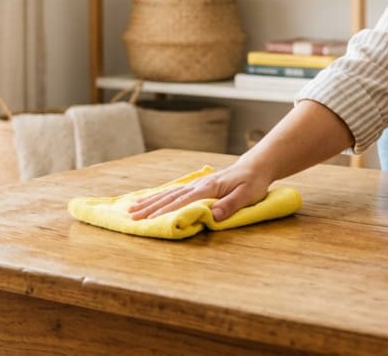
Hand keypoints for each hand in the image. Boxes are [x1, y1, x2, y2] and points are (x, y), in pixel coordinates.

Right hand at [128, 160, 271, 222]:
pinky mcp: (196, 186)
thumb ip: (230, 205)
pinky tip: (147, 200)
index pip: (183, 201)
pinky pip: (173, 192)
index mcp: (208, 188)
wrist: (255, 167)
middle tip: (131, 218)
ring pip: (168, 194)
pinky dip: (158, 197)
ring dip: (150, 203)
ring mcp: (195, 185)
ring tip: (132, 210)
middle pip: (170, 198)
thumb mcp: (247, 195)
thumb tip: (212, 215)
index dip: (166, 211)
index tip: (150, 220)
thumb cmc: (252, 182)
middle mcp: (198, 185)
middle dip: (150, 208)